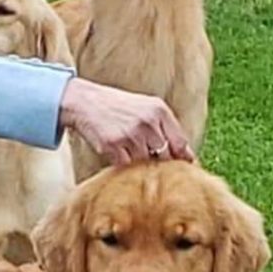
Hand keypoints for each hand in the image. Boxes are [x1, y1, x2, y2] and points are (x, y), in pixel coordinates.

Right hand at [60, 78, 194, 164]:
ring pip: (146, 164)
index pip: (181, 143)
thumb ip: (165, 128)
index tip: (183, 170)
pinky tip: (119, 155)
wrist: (85, 102)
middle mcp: (147, 121)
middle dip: (161, 165)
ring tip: (132, 156)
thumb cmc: (119, 108)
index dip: (183, 160)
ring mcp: (130, 134)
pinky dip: (125, 166)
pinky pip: (127, 167)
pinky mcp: (113, 146)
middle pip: (165, 157)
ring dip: (141, 166)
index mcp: (159, 110)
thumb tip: (187, 157)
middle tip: (154, 167)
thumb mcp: (146, 108)